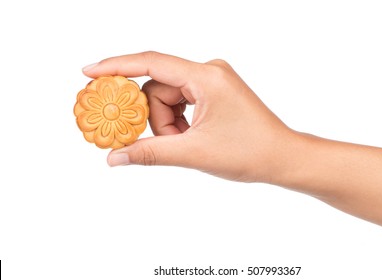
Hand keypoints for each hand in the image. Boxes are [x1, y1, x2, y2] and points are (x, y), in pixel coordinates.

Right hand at [83, 51, 295, 182]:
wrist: (282, 158)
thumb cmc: (249, 152)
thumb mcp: (193, 153)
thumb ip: (149, 153)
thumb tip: (114, 156)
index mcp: (206, 77)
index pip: (151, 63)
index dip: (116, 66)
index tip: (88, 73)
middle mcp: (209, 71)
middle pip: (158, 88)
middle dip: (155, 119)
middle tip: (163, 144)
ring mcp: (212, 80)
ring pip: (168, 98)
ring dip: (167, 125)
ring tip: (187, 145)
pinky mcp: (214, 91)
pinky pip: (181, 102)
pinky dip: (178, 123)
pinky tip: (191, 139)